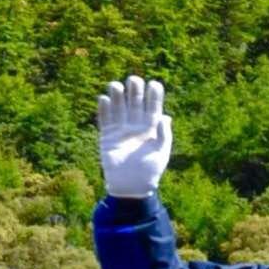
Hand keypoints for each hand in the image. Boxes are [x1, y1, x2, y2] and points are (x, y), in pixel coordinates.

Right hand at [97, 76, 172, 198]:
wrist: (131, 188)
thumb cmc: (149, 172)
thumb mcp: (161, 153)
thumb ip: (164, 135)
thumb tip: (165, 117)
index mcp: (151, 127)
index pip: (153, 105)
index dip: (154, 94)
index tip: (154, 85)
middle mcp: (136, 124)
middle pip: (135, 101)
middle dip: (134, 89)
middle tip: (133, 80)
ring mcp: (121, 129)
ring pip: (118, 107)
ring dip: (117, 95)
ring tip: (116, 86)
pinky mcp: (107, 137)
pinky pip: (104, 119)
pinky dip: (103, 109)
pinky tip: (104, 99)